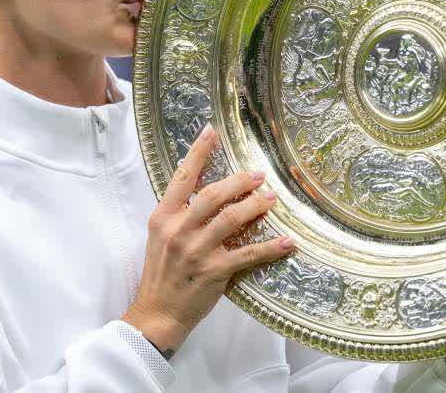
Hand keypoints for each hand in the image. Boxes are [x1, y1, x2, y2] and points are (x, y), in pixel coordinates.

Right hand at [123, 125, 294, 355]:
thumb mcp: (161, 237)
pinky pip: (248, 254)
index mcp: (163, 218)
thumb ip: (180, 214)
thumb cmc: (162, 274)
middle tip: (259, 175)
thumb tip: (206, 189)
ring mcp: (196, 251)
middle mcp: (178, 231)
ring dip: (255, 206)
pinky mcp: (214, 271)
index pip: (182, 178)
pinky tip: (287, 242)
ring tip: (271, 199)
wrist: (157, 313)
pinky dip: (271, 247)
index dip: (198, 153)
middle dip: (239, 181)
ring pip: (232, 219)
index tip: (212, 131)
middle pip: (213, 194)